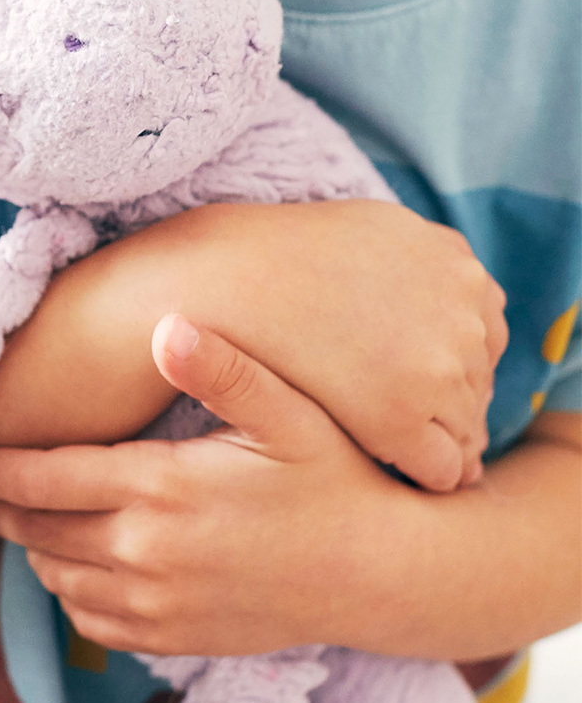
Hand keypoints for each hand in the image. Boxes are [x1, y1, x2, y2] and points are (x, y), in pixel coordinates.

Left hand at [0, 314, 439, 657]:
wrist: (383, 575)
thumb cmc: (336, 478)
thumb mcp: (291, 413)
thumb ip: (225, 369)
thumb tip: (167, 325)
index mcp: (162, 491)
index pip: (44, 482)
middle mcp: (149, 555)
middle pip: (38, 533)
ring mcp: (160, 605)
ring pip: (60, 578)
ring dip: (30, 549)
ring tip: (12, 518)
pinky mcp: (177, 638)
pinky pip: (95, 621)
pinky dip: (70, 592)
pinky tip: (73, 563)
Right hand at [148, 200, 505, 489]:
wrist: (220, 282)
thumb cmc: (277, 256)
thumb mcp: (370, 228)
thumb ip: (418, 258)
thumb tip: (445, 280)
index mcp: (455, 263)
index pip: (483, 333)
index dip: (447, 360)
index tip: (414, 376)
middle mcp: (460, 311)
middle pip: (479, 379)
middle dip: (450, 400)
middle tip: (414, 420)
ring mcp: (438, 366)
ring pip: (468, 427)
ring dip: (443, 441)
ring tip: (405, 453)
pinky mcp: (402, 415)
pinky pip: (442, 466)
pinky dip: (429, 473)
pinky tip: (397, 473)